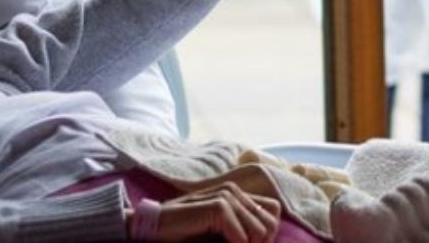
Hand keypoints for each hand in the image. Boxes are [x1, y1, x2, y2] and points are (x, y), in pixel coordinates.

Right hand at [149, 182, 281, 241]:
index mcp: (236, 195)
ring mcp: (227, 195)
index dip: (266, 235)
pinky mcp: (218, 206)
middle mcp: (234, 191)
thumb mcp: (219, 233)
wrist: (154, 229)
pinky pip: (242, 236)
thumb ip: (240, 229)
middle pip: (270, 223)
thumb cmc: (186, 235)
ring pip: (260, 231)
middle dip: (257, 242)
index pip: (274, 212)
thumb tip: (265, 237)